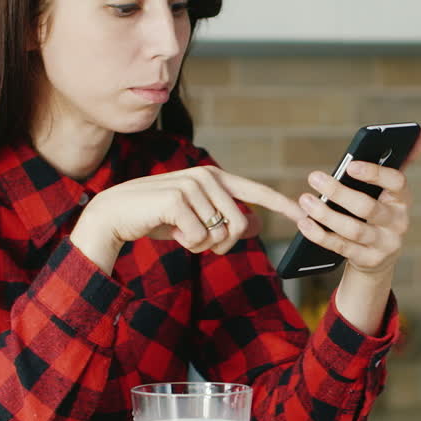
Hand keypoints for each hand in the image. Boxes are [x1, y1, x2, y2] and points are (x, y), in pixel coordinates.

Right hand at [71, 166, 305, 271]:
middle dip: (221, 243)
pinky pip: (199, 238)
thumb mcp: (197, 220)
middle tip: (196, 240)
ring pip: (220, 233)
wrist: (115, 215)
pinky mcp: (177, 200)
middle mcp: (207, 176)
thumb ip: (227, 219)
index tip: (305, 213)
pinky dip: (185, 243)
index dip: (282, 204)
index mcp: (215, 177)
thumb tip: (258, 223)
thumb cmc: (157, 217)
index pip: (257, 191)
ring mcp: (192, 185)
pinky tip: (168, 230)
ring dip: (201, 245)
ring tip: (181, 232)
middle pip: (239, 224)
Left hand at [296, 130, 420, 277]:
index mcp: (402, 198)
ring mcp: (385, 244)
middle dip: (339, 192)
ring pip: (354, 230)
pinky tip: (305, 223)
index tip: (350, 164)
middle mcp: (398, 222)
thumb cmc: (376, 212)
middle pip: (368, 208)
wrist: (377, 257)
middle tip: (314, 177)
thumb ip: (395, 162)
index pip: (396, 182)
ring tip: (306, 199)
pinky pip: (342, 247)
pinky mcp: (369, 261)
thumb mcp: (386, 190)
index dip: (375, 173)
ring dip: (326, 214)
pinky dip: (321, 235)